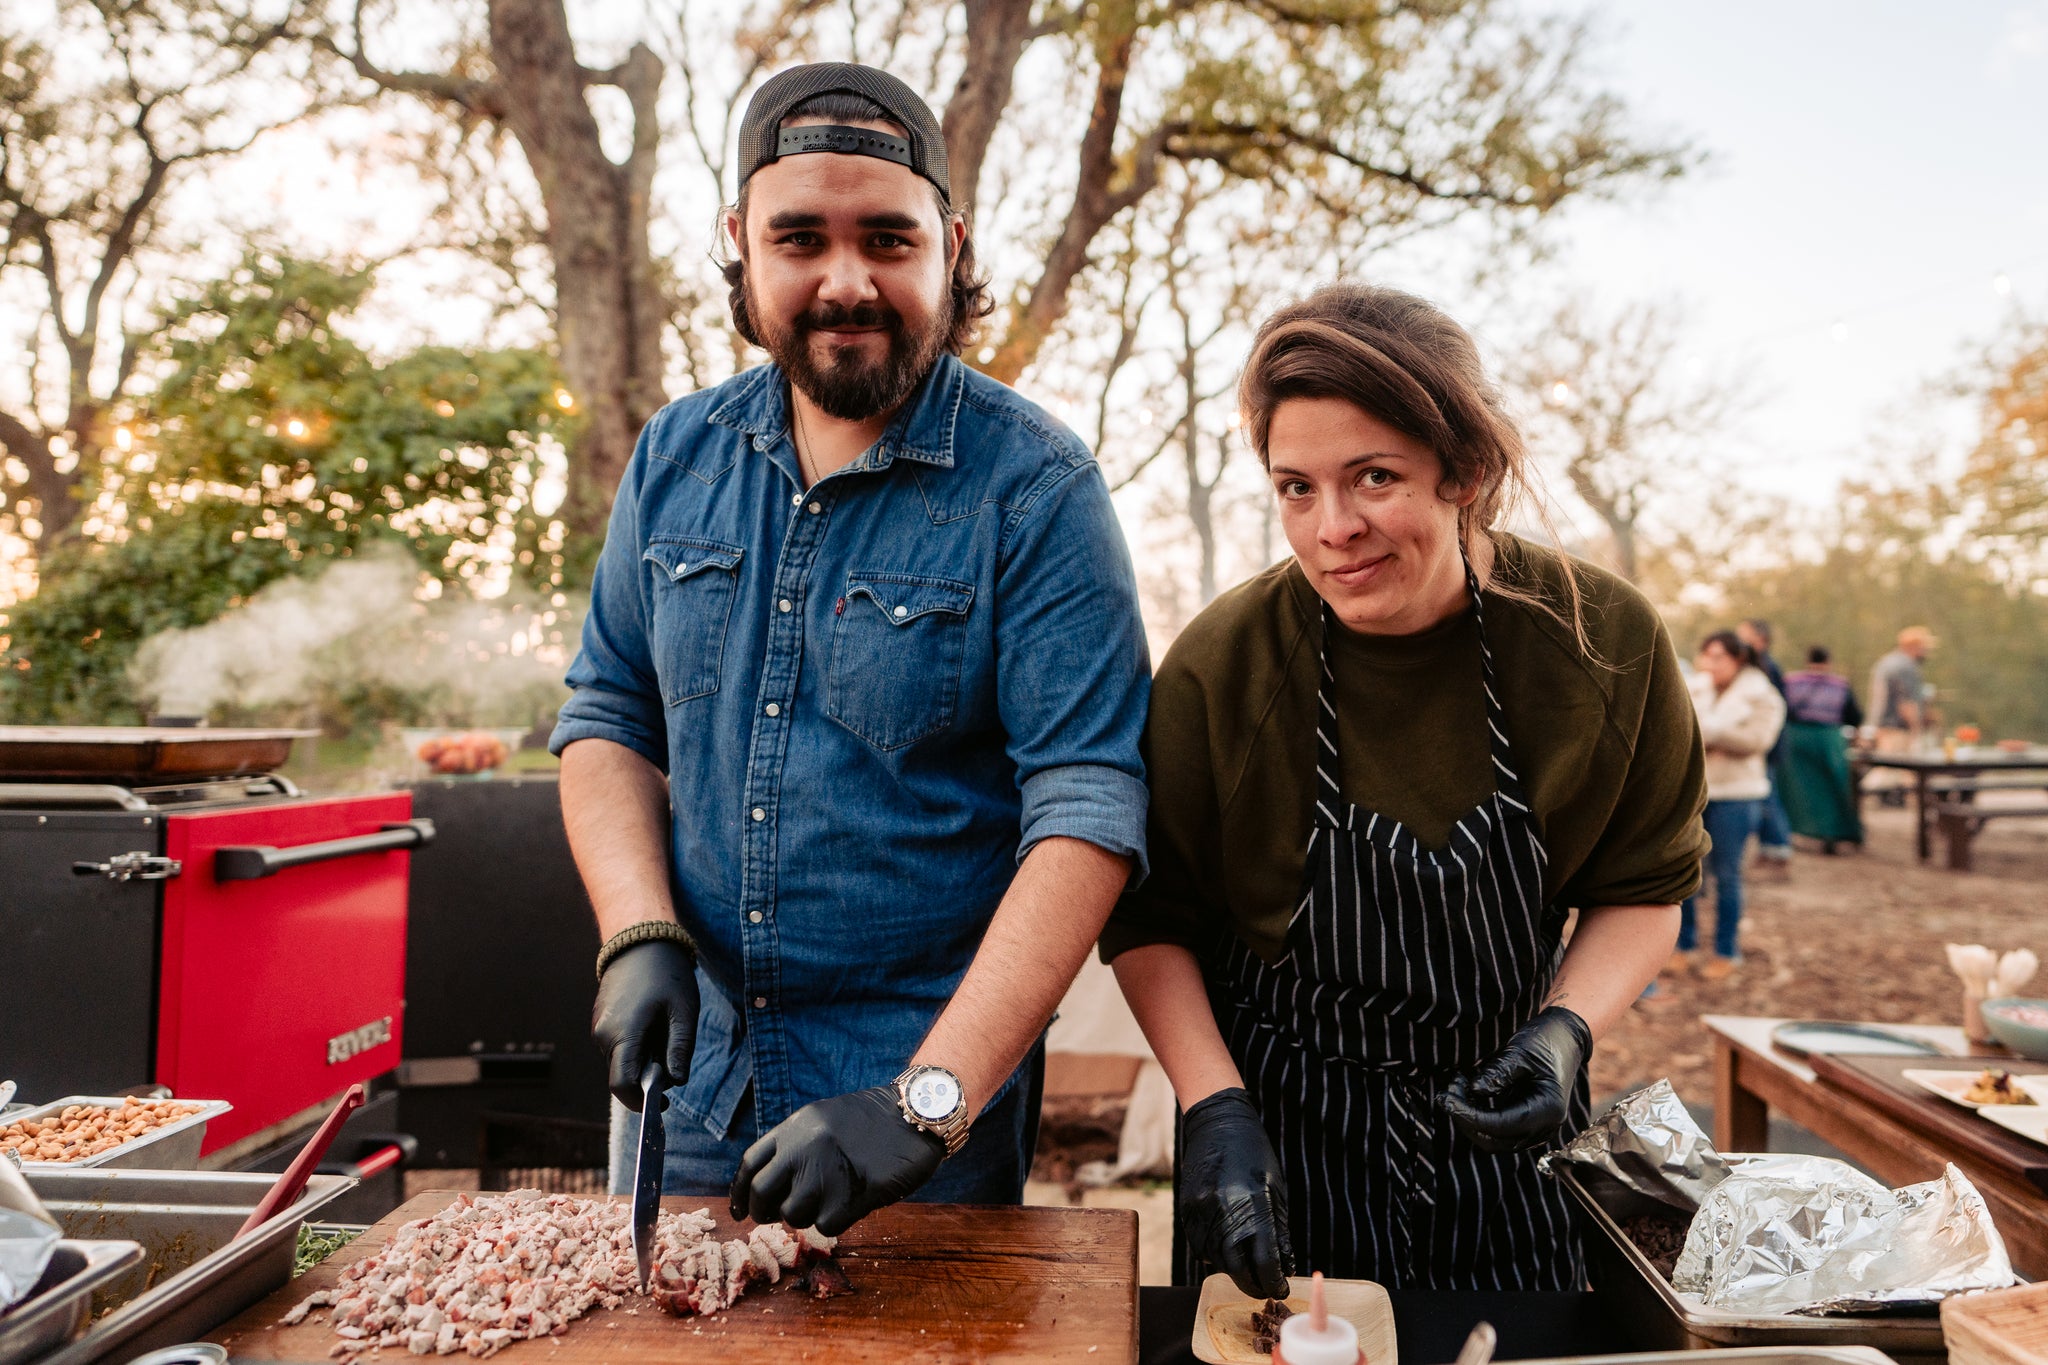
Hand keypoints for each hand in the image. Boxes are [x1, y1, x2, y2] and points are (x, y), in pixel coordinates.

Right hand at [591, 938, 698, 1109]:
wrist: (640, 939)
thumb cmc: (666, 973)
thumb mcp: (683, 1012)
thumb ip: (679, 1049)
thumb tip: (676, 1082)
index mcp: (622, 1034)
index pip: (622, 1086)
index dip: (641, 1102)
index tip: (663, 1104)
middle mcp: (603, 1035)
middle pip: (622, 1076)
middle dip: (646, 1079)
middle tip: (672, 1057)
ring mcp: (598, 1027)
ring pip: (620, 1061)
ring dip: (641, 1061)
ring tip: (663, 1031)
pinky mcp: (600, 1020)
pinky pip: (616, 1046)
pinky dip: (634, 1047)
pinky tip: (652, 1024)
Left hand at [730, 1086, 943, 1235]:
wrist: (916, 1114)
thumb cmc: (871, 1122)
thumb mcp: (823, 1119)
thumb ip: (796, 1145)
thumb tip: (772, 1185)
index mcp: (795, 1127)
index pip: (751, 1164)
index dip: (740, 1192)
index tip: (740, 1210)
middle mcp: (804, 1148)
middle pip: (763, 1194)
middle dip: (765, 1212)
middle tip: (778, 1216)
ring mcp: (827, 1171)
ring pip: (794, 1214)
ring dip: (807, 1216)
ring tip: (830, 1200)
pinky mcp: (852, 1193)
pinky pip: (826, 1225)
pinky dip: (836, 1221)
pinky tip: (851, 1203)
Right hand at [1179, 1088, 1290, 1299]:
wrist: (1217, 1124)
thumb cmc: (1254, 1155)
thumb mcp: (1275, 1191)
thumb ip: (1280, 1231)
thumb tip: (1285, 1266)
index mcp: (1254, 1207)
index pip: (1264, 1262)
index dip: (1274, 1282)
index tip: (1280, 1288)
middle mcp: (1225, 1213)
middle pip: (1238, 1269)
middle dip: (1253, 1284)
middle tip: (1264, 1287)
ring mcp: (1202, 1213)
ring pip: (1217, 1260)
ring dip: (1234, 1269)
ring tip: (1248, 1264)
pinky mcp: (1187, 1210)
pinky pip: (1200, 1246)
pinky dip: (1214, 1253)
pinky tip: (1227, 1246)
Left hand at [1441, 1005, 1591, 1152]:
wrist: (1564, 1038)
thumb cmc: (1544, 1041)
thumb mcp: (1519, 1052)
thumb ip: (1497, 1074)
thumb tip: (1473, 1091)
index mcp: (1547, 1109)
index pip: (1500, 1125)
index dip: (1469, 1116)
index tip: (1446, 1099)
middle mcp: (1544, 1126)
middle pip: (1495, 1140)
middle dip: (1466, 1120)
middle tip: (1446, 1093)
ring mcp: (1537, 1128)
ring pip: (1494, 1139)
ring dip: (1470, 1119)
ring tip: (1456, 1087)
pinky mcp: (1527, 1123)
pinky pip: (1498, 1129)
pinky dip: (1479, 1116)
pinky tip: (1467, 1092)